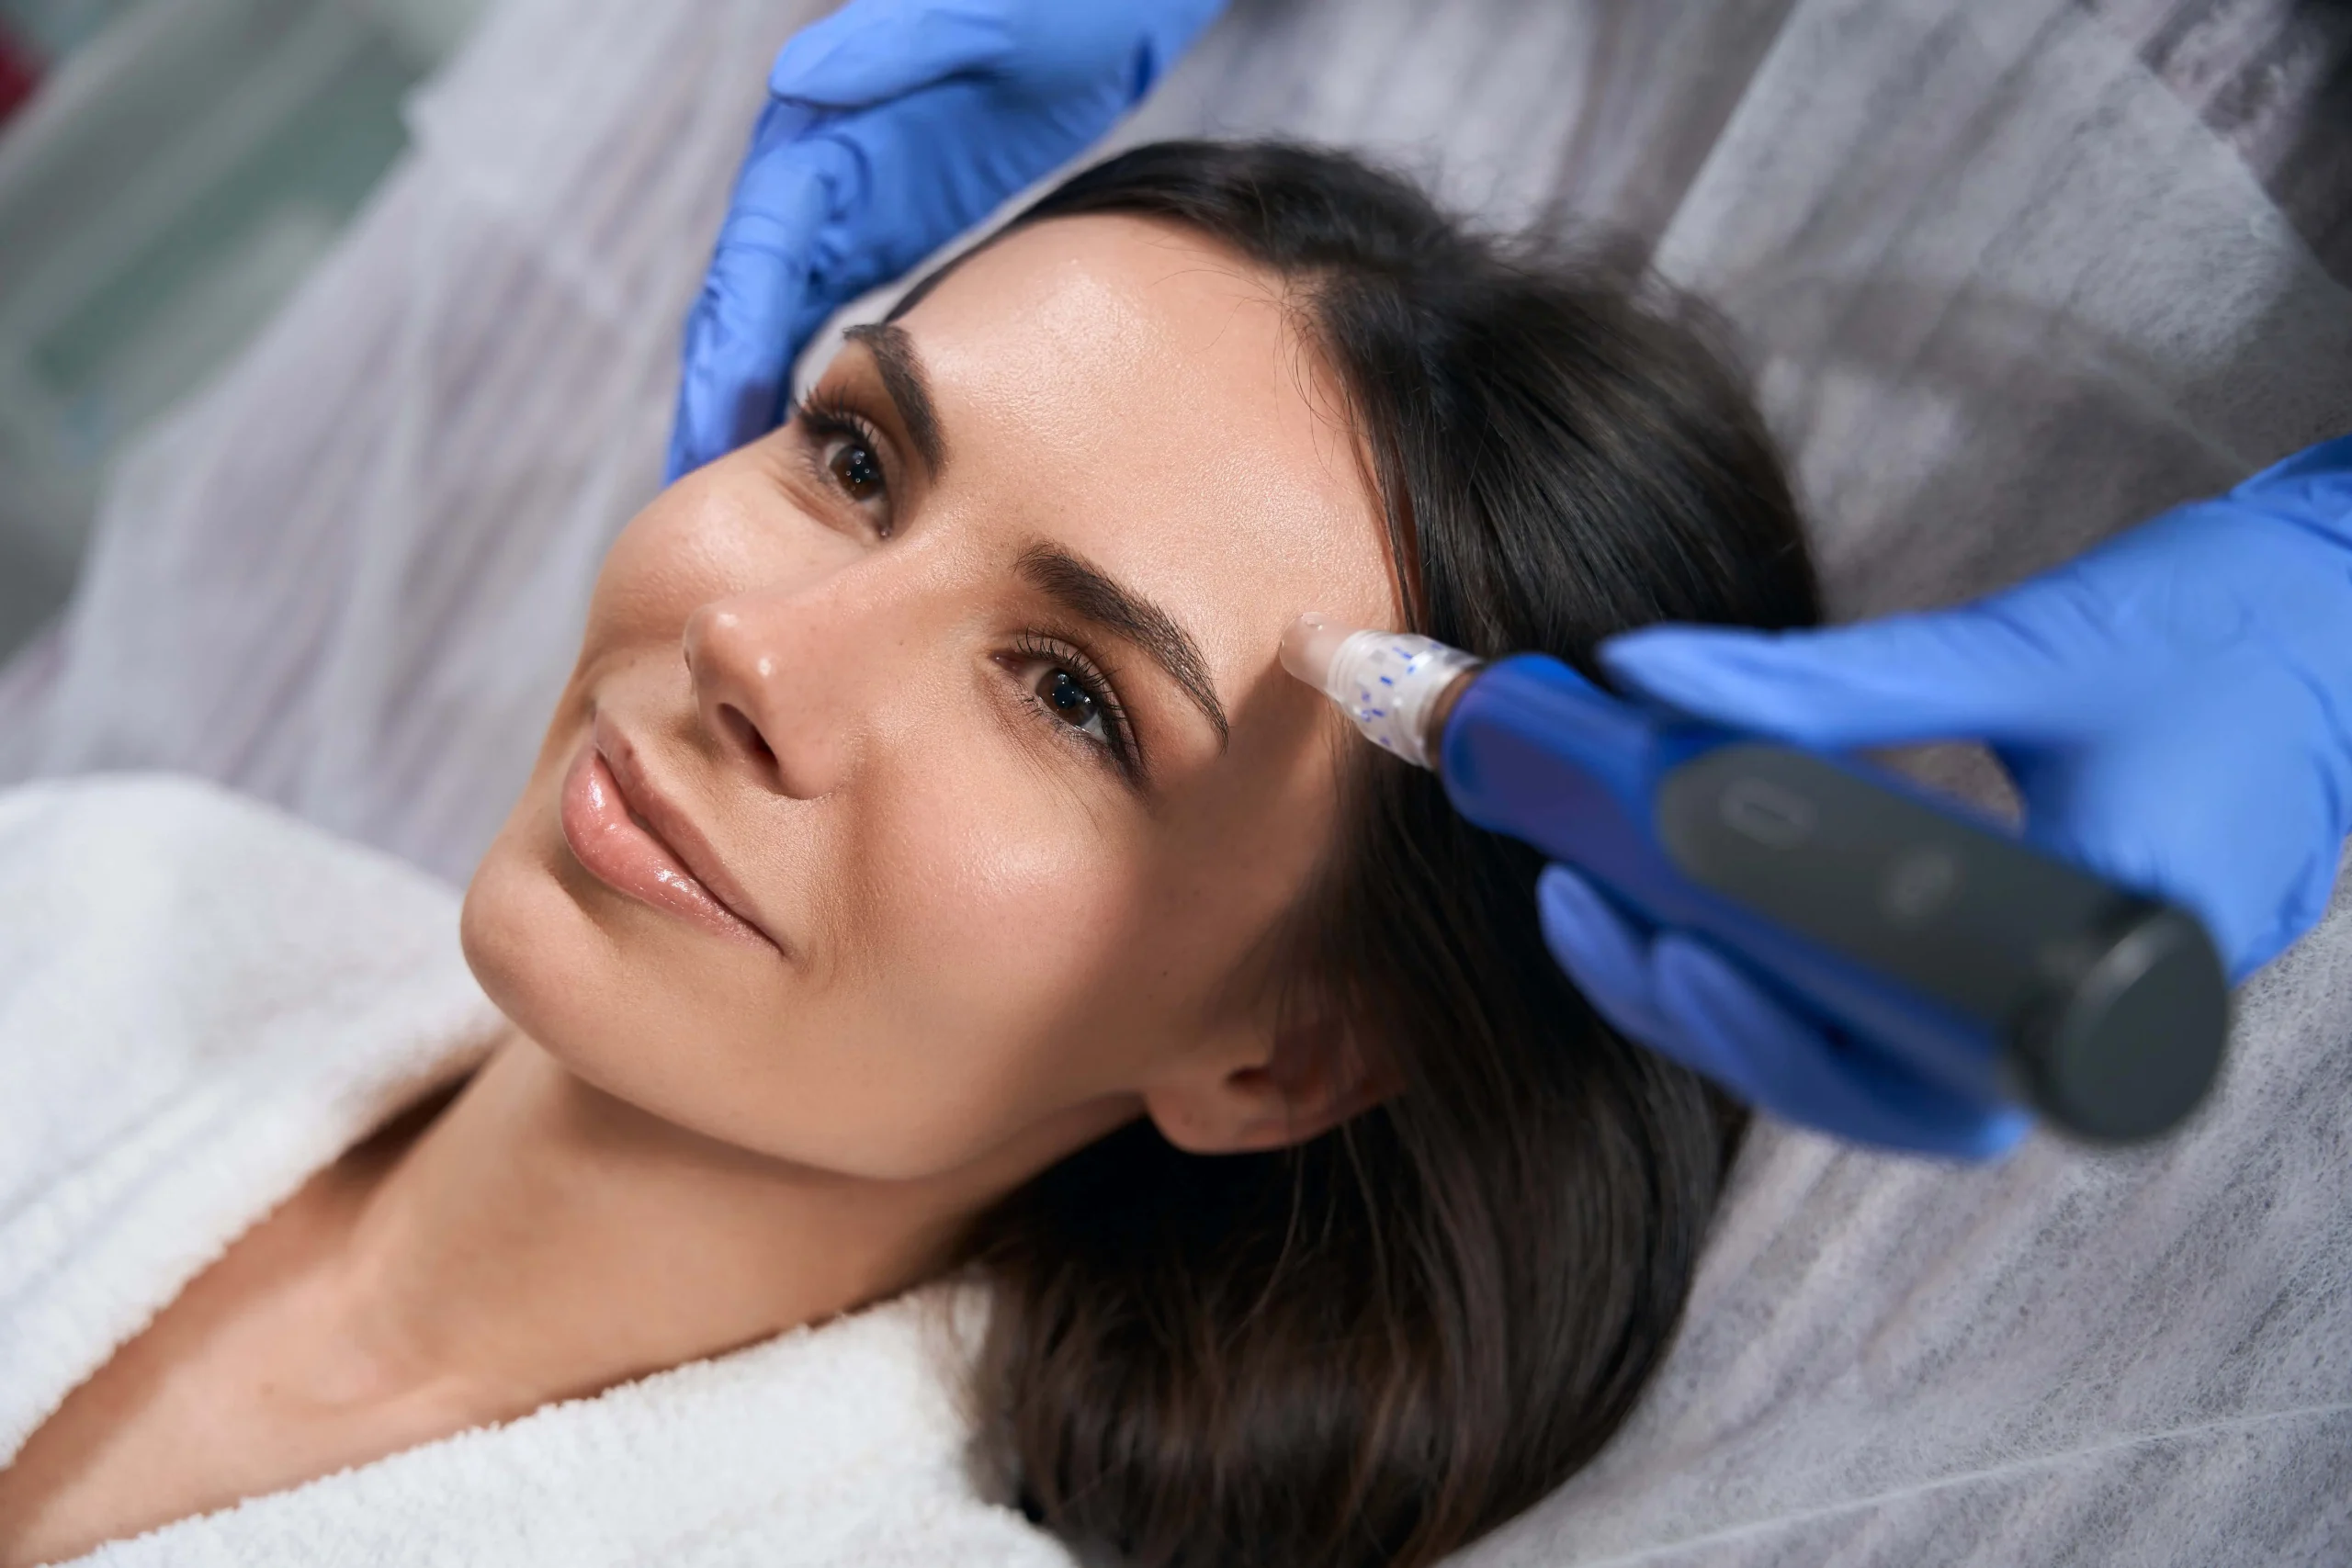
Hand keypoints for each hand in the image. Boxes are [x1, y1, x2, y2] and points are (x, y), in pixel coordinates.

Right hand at [667, 0, 1226, 481]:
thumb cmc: (1045, 4)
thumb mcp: (980, 21)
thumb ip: (893, 43)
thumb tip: (796, 81)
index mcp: (823, 139)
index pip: (753, 261)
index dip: (726, 353)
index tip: (709, 438)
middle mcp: (817, 175)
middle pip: (746, 309)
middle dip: (719, 406)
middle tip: (706, 510)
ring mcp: (849, 204)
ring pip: (780, 325)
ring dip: (756, 414)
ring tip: (758, 519)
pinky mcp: (887, 222)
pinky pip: (833, 321)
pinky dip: (817, 389)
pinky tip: (833, 465)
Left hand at [1540, 434, 2351, 1155]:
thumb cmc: (2226, 630)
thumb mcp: (2018, 652)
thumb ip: (1829, 682)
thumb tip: (1642, 673)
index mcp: (2113, 971)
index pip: (1916, 1082)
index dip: (1772, 1041)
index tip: (1665, 949)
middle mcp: (2099, 1019)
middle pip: (1871, 1084)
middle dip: (1717, 1016)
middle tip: (1586, 914)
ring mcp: (2077, 998)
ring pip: (1882, 1052)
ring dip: (1745, 995)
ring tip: (1612, 904)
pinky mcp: (2048, 959)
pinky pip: (1909, 1001)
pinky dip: (1804, 964)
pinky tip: (1703, 902)